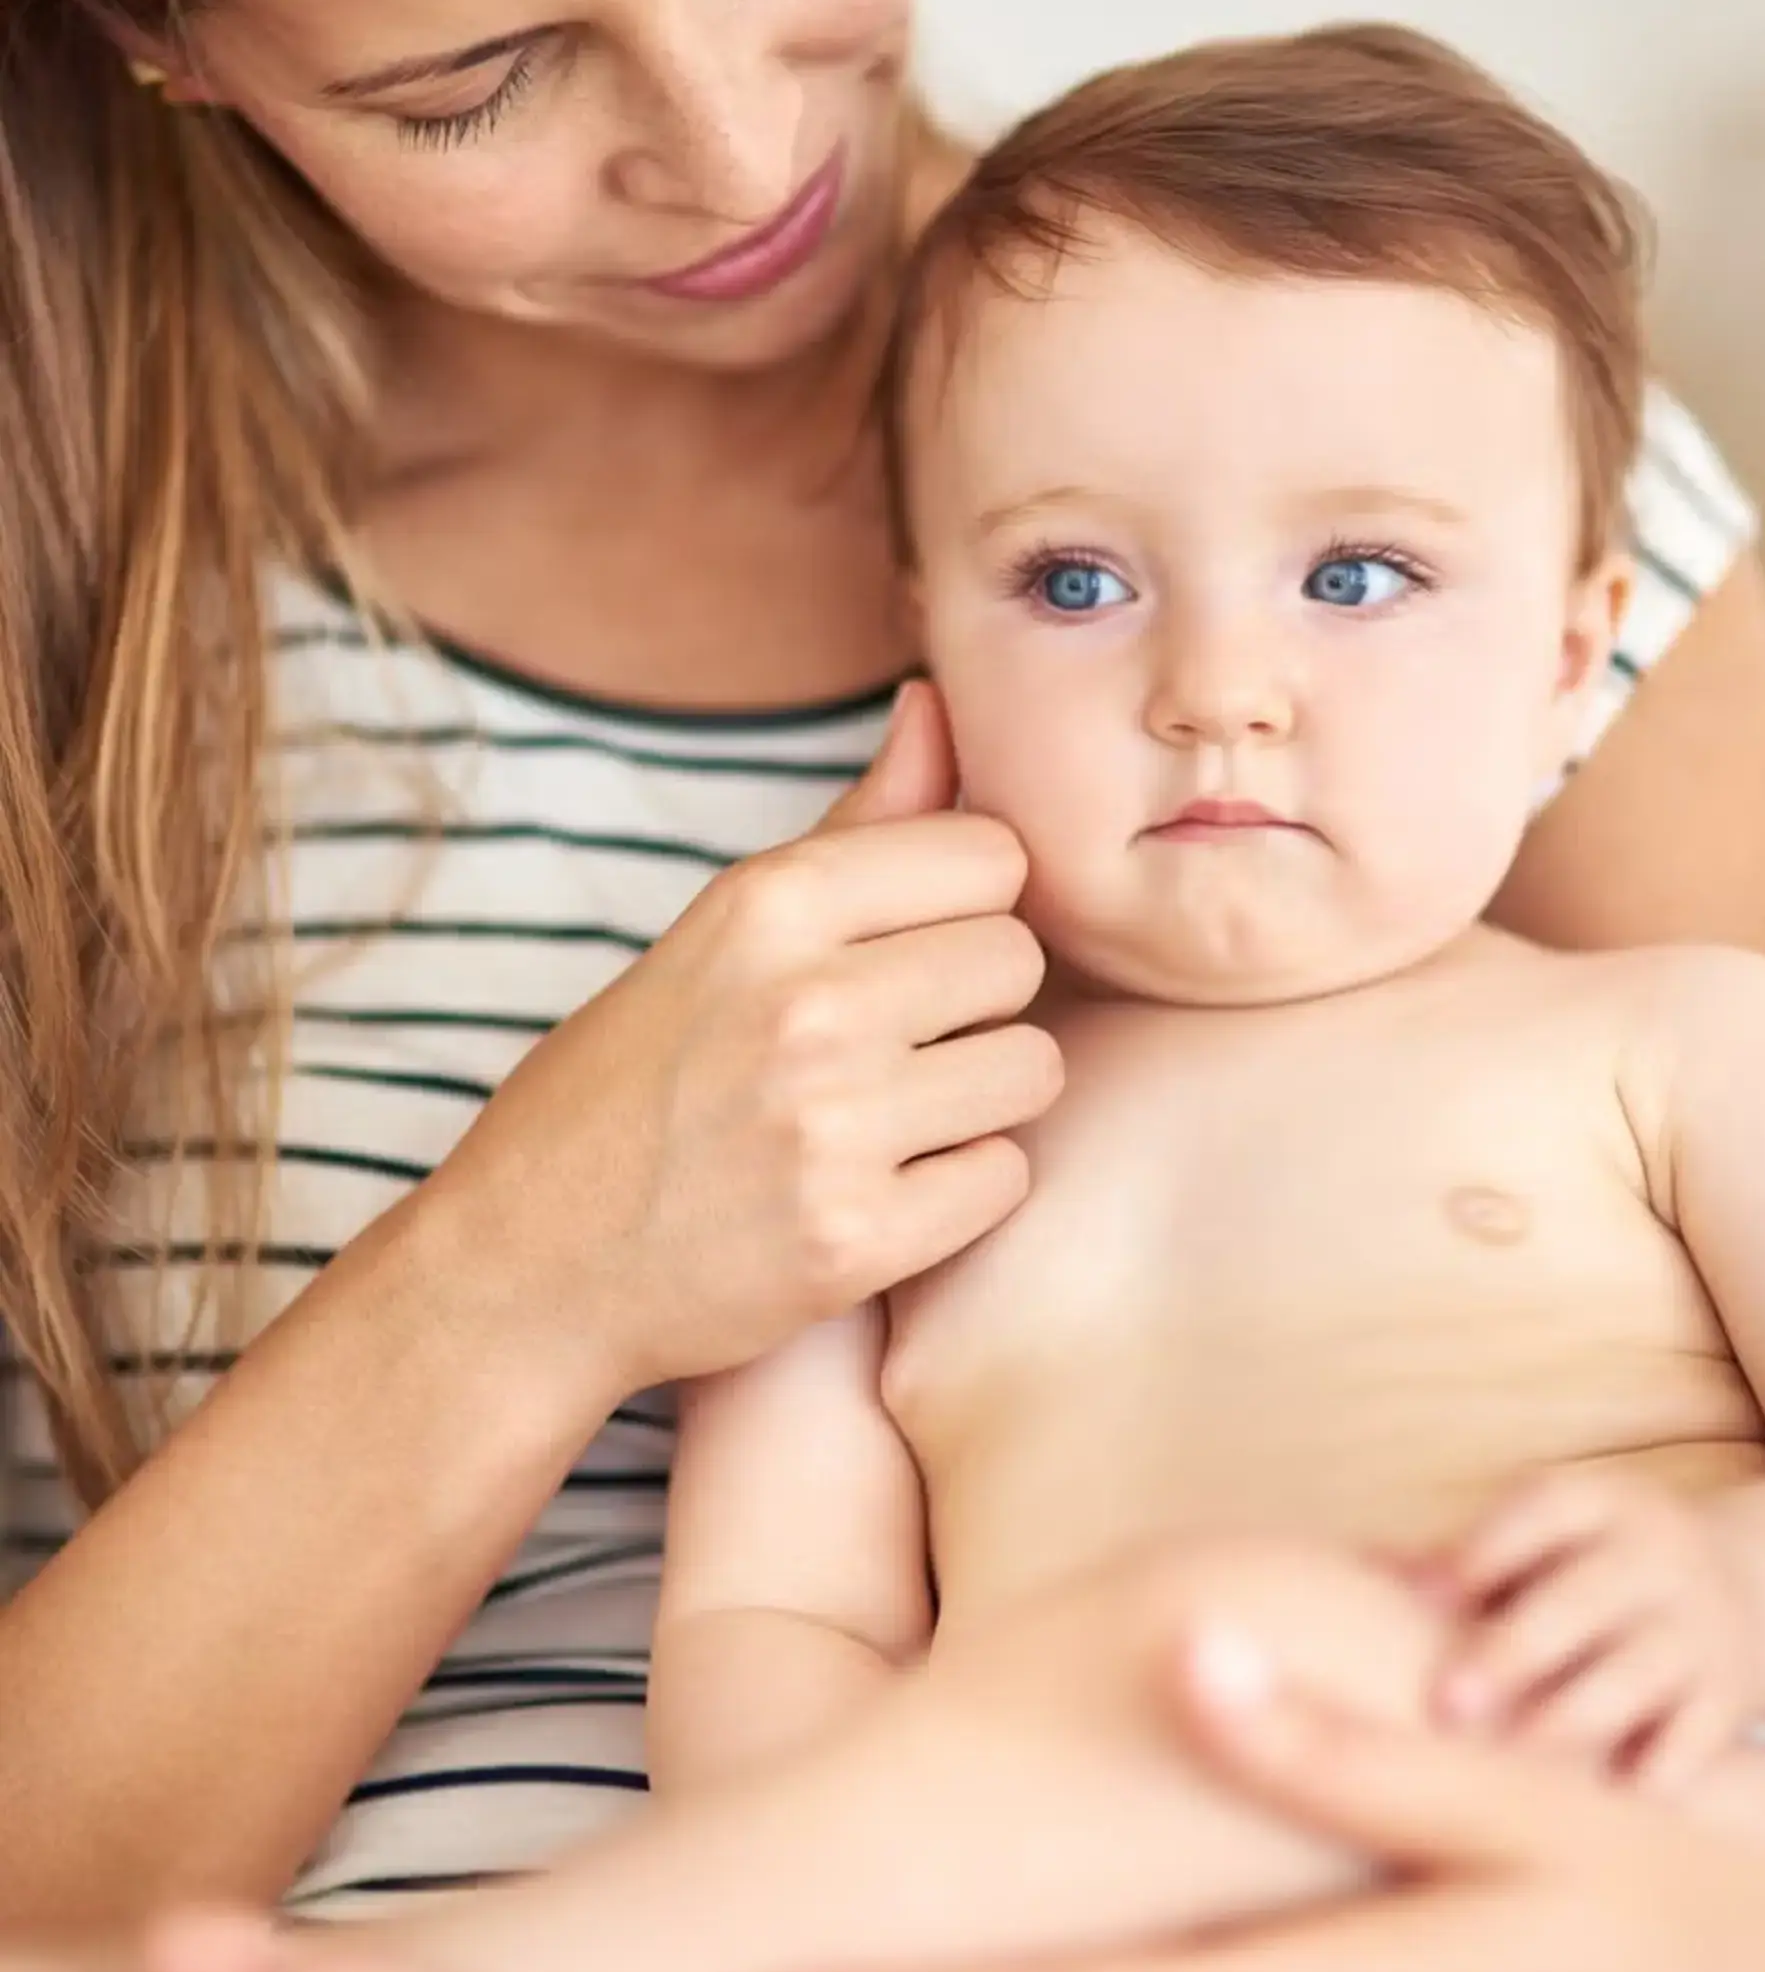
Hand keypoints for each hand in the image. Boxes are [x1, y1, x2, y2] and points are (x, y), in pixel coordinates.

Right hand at [423, 681, 1062, 1405]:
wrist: (525, 1269)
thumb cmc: (629, 1087)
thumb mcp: (720, 933)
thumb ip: (852, 831)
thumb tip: (936, 703)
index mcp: (768, 905)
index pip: (993, 854)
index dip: (967, 908)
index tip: (910, 953)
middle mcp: (806, 1003)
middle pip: (1020, 959)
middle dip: (979, 1004)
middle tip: (899, 1047)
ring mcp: (832, 1126)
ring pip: (1033, 1070)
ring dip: (981, 1099)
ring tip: (894, 1118)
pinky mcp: (856, 1240)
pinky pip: (1003, 1178)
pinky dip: (958, 1192)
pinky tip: (881, 1193)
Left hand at [1436, 1465, 1764, 1786]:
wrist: (1743, 1591)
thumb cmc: (1586, 1572)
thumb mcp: (1540, 1542)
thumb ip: (1456, 1564)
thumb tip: (1357, 1575)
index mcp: (1599, 1502)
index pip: (1546, 1509)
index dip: (1490, 1548)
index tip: (1427, 1594)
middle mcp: (1656, 1553)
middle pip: (1587, 1597)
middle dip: (1516, 1651)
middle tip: (1447, 1705)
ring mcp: (1701, 1624)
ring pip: (1640, 1668)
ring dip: (1576, 1713)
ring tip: (1515, 1757)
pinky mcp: (1730, 1693)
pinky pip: (1698, 1732)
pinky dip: (1659, 1767)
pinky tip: (1610, 1800)